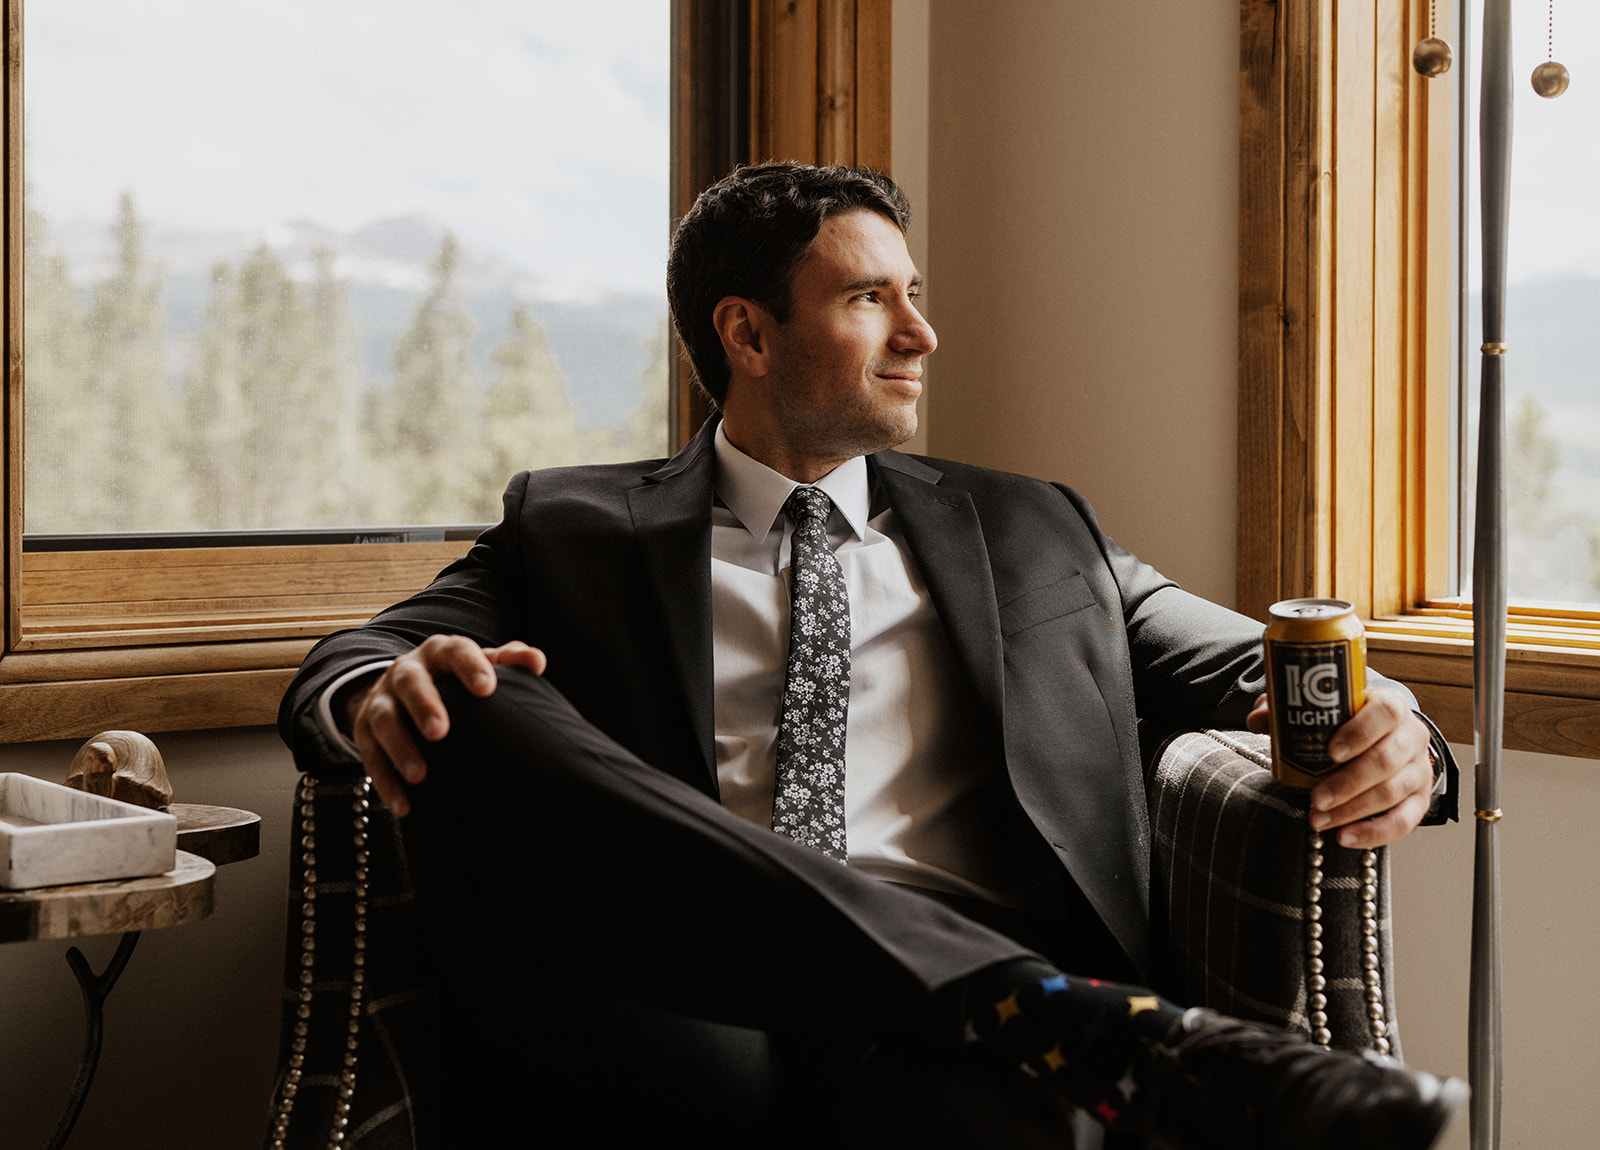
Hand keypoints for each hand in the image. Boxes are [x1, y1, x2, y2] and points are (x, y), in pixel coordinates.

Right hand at [344, 635, 546, 816]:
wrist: (402, 689)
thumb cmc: (456, 680)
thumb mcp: (481, 666)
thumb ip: (508, 662)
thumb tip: (535, 661)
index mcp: (441, 653)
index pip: (455, 650)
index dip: (469, 666)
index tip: (486, 688)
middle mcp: (407, 671)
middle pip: (411, 682)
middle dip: (424, 705)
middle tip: (440, 732)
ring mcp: (382, 699)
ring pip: (385, 719)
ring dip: (400, 747)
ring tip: (420, 775)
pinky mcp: (364, 730)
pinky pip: (370, 756)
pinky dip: (385, 782)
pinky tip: (403, 806)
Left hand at [1246, 688, 1433, 848]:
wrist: (1380, 742)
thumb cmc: (1345, 725)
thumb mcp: (1321, 711)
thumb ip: (1288, 709)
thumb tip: (1258, 720)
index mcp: (1390, 706)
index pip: (1385, 712)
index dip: (1360, 732)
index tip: (1330, 752)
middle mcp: (1411, 736)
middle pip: (1386, 759)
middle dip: (1348, 783)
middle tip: (1315, 798)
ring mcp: (1419, 770)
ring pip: (1392, 792)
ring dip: (1352, 810)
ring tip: (1318, 820)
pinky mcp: (1419, 800)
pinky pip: (1404, 821)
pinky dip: (1373, 833)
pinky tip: (1344, 837)